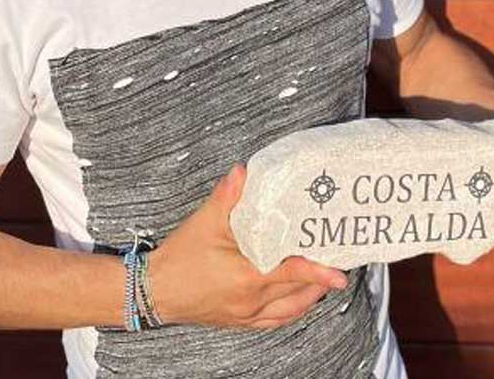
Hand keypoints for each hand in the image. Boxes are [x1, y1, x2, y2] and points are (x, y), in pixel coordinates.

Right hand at [146, 164, 347, 328]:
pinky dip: (293, 310)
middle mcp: (251, 302)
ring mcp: (246, 316)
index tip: (340, 273)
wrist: (153, 291)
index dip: (319, 273)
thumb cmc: (178, 259)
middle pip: (298, 293)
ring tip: (323, 277)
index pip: (292, 274)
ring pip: (291, 310)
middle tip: (336, 260)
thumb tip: (243, 171)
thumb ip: (227, 197)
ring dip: (310, 296)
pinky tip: (299, 298)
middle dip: (319, 279)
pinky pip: (276, 321)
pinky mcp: (240, 322)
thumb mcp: (204, 223)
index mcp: (247, 278)